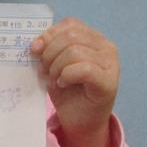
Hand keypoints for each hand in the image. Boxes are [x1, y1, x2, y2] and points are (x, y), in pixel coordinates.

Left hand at [30, 17, 118, 146]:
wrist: (80, 122)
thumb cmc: (68, 92)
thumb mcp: (54, 65)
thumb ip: (49, 49)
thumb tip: (36, 43)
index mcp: (94, 38)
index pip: (70, 24)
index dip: (49, 34)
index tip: (35, 49)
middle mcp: (106, 47)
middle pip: (71, 36)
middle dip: (50, 53)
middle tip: (44, 70)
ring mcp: (110, 64)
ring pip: (75, 51)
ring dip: (56, 67)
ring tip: (54, 79)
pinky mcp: (109, 81)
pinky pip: (83, 69)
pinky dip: (66, 76)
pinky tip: (62, 84)